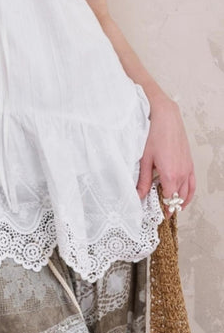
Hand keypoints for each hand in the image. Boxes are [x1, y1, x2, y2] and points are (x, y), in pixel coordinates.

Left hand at [136, 96, 195, 215]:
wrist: (166, 117)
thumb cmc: (153, 135)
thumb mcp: (144, 159)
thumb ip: (142, 180)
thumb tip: (138, 195)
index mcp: (170, 175)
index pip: (170, 199)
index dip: (165, 209)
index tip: (160, 215)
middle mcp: (182, 174)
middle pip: (179, 197)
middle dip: (172, 205)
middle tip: (163, 211)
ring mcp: (187, 168)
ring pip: (188, 192)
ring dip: (181, 200)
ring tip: (174, 206)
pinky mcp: (189, 162)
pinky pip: (193, 182)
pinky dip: (189, 192)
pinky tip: (184, 194)